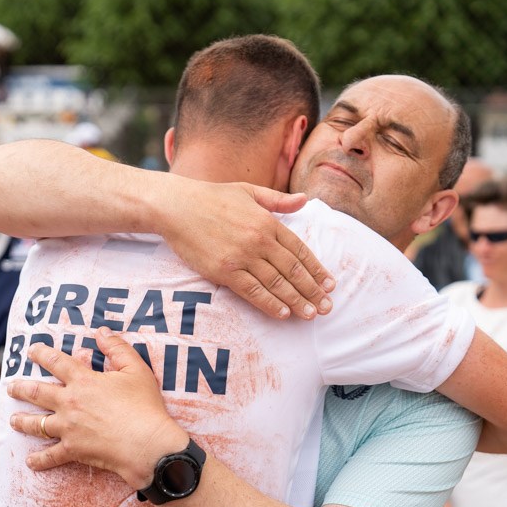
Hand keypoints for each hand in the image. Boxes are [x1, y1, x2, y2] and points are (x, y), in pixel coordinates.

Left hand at [7, 327, 187, 489]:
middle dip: (21, 388)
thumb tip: (102, 332)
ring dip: (22, 421)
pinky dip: (39, 459)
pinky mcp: (73, 449)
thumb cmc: (144, 406)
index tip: (31, 350)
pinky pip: (50, 455)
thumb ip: (118, 348)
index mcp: (83, 381)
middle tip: (11, 387)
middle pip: (37, 392)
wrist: (146, 443)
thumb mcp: (136, 369)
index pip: (56, 362)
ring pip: (36, 423)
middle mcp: (69, 403)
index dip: (41, 354)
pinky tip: (30, 461)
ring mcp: (68, 428)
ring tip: (12, 419)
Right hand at [159, 183, 334, 320]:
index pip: (299, 250)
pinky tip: (283, 313)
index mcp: (268, 222)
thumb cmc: (211, 197)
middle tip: (327, 307)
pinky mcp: (224, 271)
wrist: (176, 206)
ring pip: (276, 283)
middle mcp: (259, 240)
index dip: (317, 270)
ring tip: (311, 314)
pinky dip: (270, 303)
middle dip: (313, 290)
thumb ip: (278, 200)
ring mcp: (242, 257)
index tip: (330, 285)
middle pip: (293, 270)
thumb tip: (304, 199)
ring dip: (296, 301)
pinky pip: (252, 291)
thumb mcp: (248, 192)